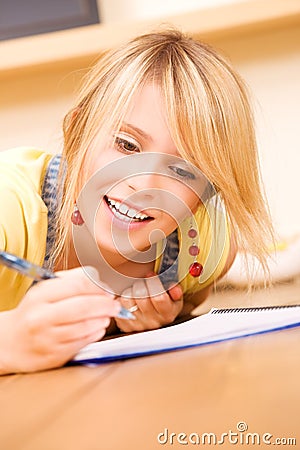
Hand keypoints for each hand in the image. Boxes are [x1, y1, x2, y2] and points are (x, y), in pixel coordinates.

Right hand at [0, 267, 121, 373]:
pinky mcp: (54, 356)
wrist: (10, 343)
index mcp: (39, 296)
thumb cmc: (33, 314)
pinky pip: (82, 342)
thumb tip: (97, 277)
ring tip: (107, 315)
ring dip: (102, 319)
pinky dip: (95, 334)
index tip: (107, 289)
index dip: (98, 287)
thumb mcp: (45, 291)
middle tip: (114, 304)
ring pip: (85, 326)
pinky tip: (98, 328)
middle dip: (105, 305)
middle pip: (83, 307)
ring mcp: (48, 338)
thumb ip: (71, 280)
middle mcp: (41, 317)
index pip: (76, 285)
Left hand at [115, 274, 182, 332]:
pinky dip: (121, 298)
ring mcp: (137, 325)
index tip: (151, 275)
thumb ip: (175, 290)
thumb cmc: (164, 304)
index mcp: (168, 314)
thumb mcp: (174, 297)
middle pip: (141, 295)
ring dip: (130, 291)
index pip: (159, 297)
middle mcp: (153, 322)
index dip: (153, 282)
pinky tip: (130, 299)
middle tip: (143, 283)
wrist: (153, 319)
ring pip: (127, 298)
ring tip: (136, 292)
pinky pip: (118, 304)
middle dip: (141, 284)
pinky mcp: (124, 325)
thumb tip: (173, 287)